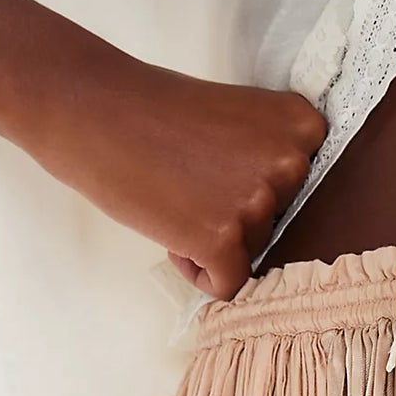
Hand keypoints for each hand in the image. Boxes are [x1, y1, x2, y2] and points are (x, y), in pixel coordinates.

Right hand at [31, 47, 327, 298]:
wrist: (91, 111)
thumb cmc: (155, 112)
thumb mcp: (237, 117)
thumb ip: (270, 155)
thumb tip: (285, 213)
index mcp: (301, 126)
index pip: (304, 187)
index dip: (256, 185)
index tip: (219, 166)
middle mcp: (291, 163)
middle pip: (280, 221)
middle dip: (236, 213)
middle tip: (190, 181)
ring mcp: (258, 202)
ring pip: (254, 250)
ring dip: (214, 238)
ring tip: (174, 198)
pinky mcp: (224, 240)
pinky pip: (229, 284)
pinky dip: (199, 271)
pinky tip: (172, 235)